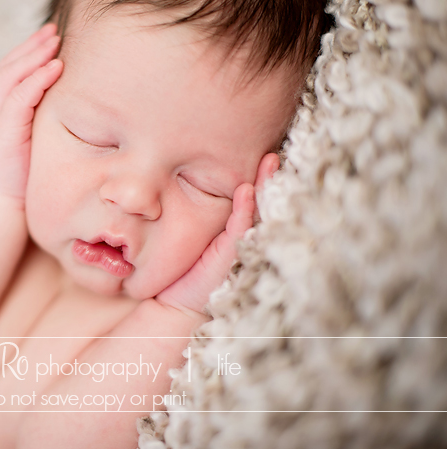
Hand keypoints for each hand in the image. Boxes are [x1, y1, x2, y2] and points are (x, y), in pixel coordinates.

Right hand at [0, 24, 62, 201]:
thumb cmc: (17, 174)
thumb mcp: (26, 137)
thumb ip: (36, 116)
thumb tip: (66, 103)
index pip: (9, 70)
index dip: (28, 51)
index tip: (50, 36)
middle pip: (9, 65)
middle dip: (32, 45)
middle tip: (54, 29)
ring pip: (11, 74)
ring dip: (35, 55)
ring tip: (56, 41)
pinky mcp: (2, 129)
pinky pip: (20, 96)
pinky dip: (37, 79)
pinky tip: (55, 68)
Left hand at [155, 153, 280, 314]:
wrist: (176, 301)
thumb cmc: (182, 266)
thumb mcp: (185, 231)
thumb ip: (189, 208)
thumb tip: (179, 174)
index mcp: (232, 224)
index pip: (247, 192)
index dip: (256, 172)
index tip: (259, 148)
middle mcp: (240, 231)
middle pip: (258, 197)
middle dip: (267, 174)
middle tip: (271, 149)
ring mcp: (239, 241)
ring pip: (256, 209)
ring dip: (263, 185)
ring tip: (269, 161)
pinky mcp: (232, 253)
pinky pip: (240, 226)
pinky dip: (245, 209)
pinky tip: (246, 191)